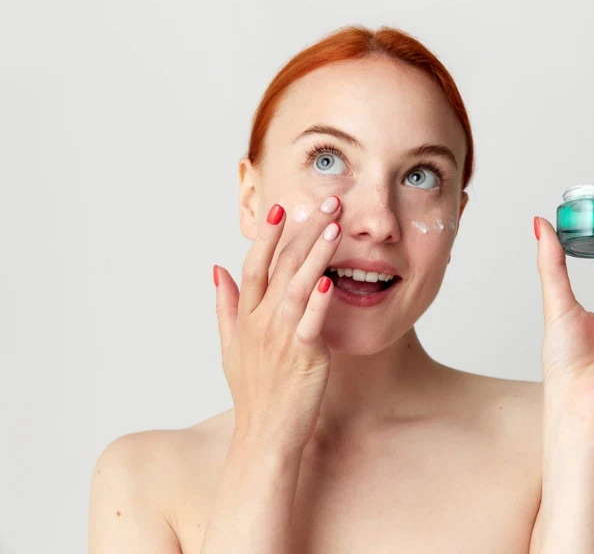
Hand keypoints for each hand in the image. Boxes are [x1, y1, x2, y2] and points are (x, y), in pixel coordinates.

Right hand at [213, 196, 342, 451]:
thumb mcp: (230, 346)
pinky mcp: (303, 355)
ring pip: (297, 285)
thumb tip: (216, 269)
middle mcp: (260, 322)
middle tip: (327, 201)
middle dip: (303, 231)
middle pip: (281, 266)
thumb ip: (225, 305)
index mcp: (245, 317)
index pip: (255, 266)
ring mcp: (280, 337)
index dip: (267, 236)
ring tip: (334, 226)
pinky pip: (310, 322)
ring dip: (315, 253)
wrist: (264, 435)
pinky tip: (331, 279)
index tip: (281, 208)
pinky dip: (319, 300)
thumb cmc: (253, 392)